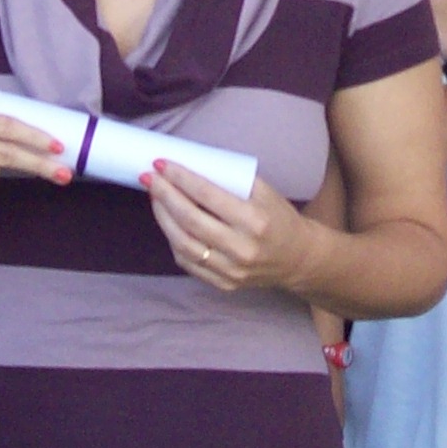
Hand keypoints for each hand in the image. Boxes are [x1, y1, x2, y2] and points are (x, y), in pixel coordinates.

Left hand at [148, 165, 319, 294]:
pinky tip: (168, 222)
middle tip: (149, 177)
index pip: (209, 196)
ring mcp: (232, 270)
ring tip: (154, 197)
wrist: (298, 259)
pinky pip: (188, 263)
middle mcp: (242, 248)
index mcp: (255, 220)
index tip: (162, 163)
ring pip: (183, 244)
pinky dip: (173, 240)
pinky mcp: (224, 284)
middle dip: (164, 195)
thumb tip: (191, 163)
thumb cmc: (279, 219)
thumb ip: (232, 181)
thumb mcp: (265, 192)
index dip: (181, 178)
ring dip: (163, 218)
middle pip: (191, 220)